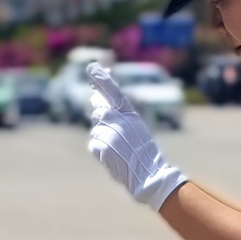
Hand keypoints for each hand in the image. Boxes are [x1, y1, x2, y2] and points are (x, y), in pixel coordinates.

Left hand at [85, 65, 184, 210]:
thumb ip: (117, 115)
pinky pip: (94, 143)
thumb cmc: (143, 150)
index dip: (101, 79)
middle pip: (98, 109)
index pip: (113, 91)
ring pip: (96, 128)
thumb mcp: (134, 126)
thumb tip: (96, 106)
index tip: (92, 67)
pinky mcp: (99, 145)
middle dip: (101, 115)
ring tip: (119, 147)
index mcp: (129, 112)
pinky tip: (113, 155)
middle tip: (114, 130)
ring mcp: (106, 131)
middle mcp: (116, 118)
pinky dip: (100, 150)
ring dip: (103, 136)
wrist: (148, 172)